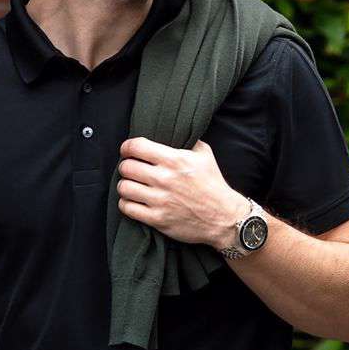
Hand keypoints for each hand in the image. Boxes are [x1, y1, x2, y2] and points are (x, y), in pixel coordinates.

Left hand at [117, 137, 247, 247]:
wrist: (224, 218)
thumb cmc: (213, 184)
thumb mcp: (205, 155)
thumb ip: (187, 141)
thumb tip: (171, 130)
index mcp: (175, 160)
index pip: (137, 146)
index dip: (127, 147)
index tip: (127, 151)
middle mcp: (165, 179)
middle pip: (126, 167)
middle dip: (126, 167)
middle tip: (131, 170)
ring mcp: (160, 200)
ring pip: (124, 188)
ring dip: (125, 186)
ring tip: (131, 186)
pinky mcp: (157, 219)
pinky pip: (127, 208)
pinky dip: (126, 204)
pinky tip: (134, 201)